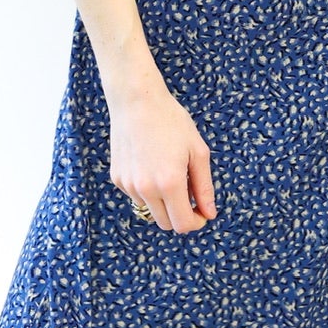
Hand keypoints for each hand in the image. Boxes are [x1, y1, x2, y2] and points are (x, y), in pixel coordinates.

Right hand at [109, 74, 216, 232]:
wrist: (137, 101)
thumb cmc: (172, 122)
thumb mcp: (197, 152)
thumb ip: (204, 187)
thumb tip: (210, 214)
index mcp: (170, 183)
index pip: (182, 225)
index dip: (195, 223)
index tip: (201, 213)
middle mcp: (146, 189)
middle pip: (166, 223)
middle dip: (180, 215)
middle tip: (190, 197)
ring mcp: (129, 185)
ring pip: (151, 210)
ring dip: (163, 202)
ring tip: (169, 172)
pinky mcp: (118, 178)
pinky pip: (137, 196)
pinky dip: (148, 190)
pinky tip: (151, 165)